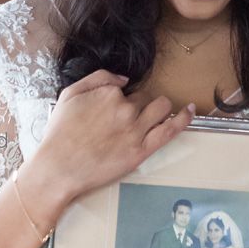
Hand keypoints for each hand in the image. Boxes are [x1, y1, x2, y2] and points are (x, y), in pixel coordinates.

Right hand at [24, 71, 194, 215]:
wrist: (58, 168)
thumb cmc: (60, 134)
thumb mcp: (70, 94)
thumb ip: (98, 78)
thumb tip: (123, 79)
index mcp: (109, 93)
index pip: (127, 89)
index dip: (121, 99)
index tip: (113, 110)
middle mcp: (125, 108)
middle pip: (146, 98)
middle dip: (140, 104)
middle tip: (125, 120)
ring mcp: (136, 129)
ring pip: (162, 107)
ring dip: (161, 107)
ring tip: (155, 115)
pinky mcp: (142, 150)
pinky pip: (171, 129)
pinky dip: (184, 118)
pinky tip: (190, 110)